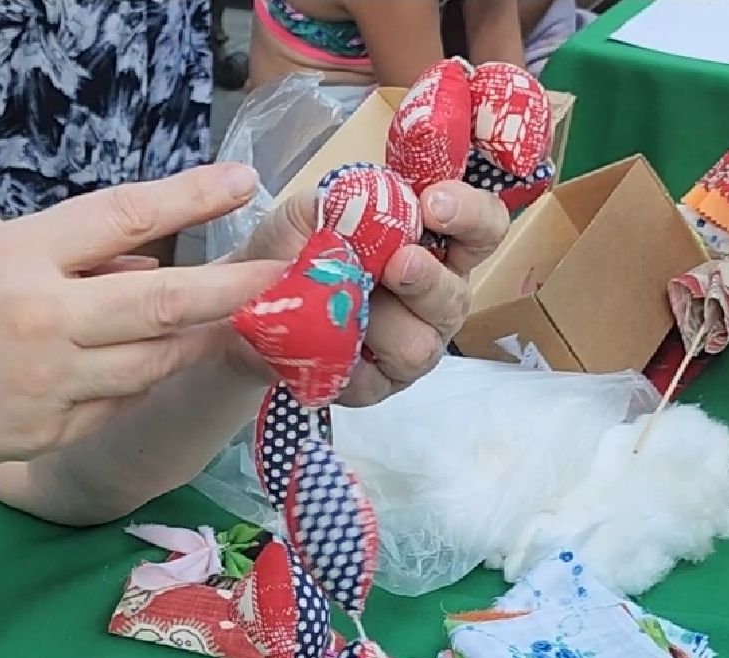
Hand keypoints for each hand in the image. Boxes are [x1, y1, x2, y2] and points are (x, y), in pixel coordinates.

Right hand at [0, 164, 284, 495]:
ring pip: (157, 360)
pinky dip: (143, 375)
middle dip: (239, 285)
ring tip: (236, 312)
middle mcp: (43, 322)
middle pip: (168, 301)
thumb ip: (47, 256)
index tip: (241, 182)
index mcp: (13, 259)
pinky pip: (119, 399)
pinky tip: (151, 358)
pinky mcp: (50, 433)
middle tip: (290, 271)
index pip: (124, 218)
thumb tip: (132, 264)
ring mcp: (50, 387)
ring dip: (201, 335)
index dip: (191, 197)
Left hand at [236, 180, 508, 405]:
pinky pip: (376, 380)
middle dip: (428, 279)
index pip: (482, 229)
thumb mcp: (310, 210)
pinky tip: (324, 340)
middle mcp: (434, 299)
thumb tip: (366, 201)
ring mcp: (411, 345)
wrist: (246, 301)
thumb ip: (341, 201)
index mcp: (433, 246)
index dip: (471, 215)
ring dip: (384, 323)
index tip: (434, 205)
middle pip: (459, 297)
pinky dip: (347, 358)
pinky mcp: (379, 385)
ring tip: (344, 304)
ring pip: (422, 345)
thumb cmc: (294, 249)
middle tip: (397, 262)